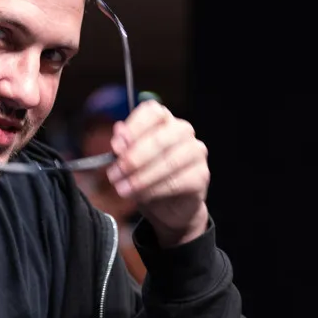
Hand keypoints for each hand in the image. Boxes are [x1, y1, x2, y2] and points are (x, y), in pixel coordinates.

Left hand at [106, 101, 209, 246]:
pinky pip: (177, 182)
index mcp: (163, 120)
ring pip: (169, 161)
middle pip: (161, 137)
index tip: (117, 146)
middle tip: (116, 174)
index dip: (134, 127)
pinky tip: (142, 196)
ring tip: (124, 189)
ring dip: (142, 177)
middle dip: (134, 157)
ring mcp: (195, 151)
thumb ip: (124, 146)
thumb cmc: (147, 176)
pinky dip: (155, 190)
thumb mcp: (129, 161)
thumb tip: (119, 131)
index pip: (152, 112)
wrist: (168, 205)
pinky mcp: (201, 175)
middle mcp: (182, 131)